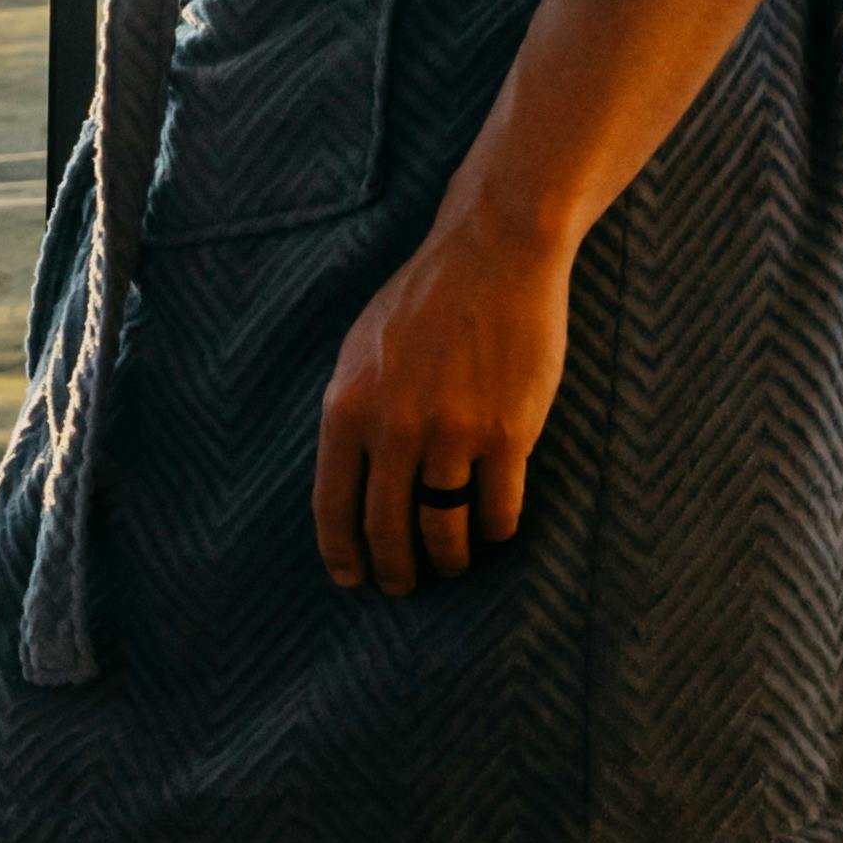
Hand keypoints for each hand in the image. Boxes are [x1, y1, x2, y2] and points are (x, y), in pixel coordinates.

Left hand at [313, 204, 573, 594]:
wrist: (494, 255)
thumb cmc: (425, 301)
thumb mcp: (361, 351)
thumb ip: (353, 412)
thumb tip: (348, 476)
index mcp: (348, 408)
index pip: (333, 505)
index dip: (342, 552)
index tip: (351, 579)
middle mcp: (394, 428)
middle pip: (388, 527)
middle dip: (395, 569)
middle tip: (403, 586)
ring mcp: (452, 434)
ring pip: (445, 527)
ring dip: (449, 558)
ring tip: (453, 564)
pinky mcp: (509, 434)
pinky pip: (498, 509)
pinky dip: (496, 531)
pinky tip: (495, 533)